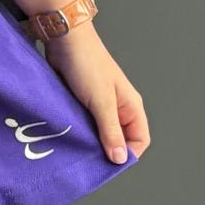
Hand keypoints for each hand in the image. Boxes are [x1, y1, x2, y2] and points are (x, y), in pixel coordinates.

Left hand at [40, 23, 149, 164]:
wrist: (65, 39)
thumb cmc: (87, 65)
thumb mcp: (101, 102)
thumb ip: (110, 131)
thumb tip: (120, 159)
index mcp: (130, 106)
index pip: (139, 140)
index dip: (128, 154)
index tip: (109, 165)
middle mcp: (118, 107)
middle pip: (119, 138)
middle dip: (106, 150)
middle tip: (88, 161)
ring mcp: (99, 104)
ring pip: (99, 132)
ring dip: (89, 141)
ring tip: (76, 150)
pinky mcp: (81, 101)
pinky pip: (83, 122)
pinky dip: (77, 130)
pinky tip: (67, 136)